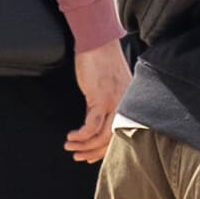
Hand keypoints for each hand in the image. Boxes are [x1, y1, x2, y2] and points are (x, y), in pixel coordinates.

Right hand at [68, 40, 126, 165]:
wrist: (97, 42)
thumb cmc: (101, 60)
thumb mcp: (105, 87)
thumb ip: (101, 105)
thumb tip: (91, 123)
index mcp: (128, 103)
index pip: (119, 134)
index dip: (104, 149)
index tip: (91, 155)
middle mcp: (124, 105)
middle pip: (111, 140)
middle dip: (93, 152)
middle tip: (79, 156)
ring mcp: (114, 103)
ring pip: (102, 136)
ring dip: (84, 146)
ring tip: (71, 147)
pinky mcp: (101, 99)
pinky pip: (91, 125)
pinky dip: (81, 135)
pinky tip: (71, 136)